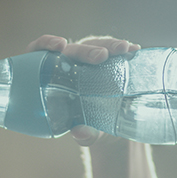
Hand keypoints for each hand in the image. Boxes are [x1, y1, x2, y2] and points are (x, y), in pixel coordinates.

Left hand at [24, 35, 141, 146]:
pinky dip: (124, 51)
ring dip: (110, 45)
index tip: (60, 45)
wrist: (108, 125)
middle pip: (74, 49)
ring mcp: (89, 59)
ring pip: (96, 45)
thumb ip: (83, 134)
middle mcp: (70, 62)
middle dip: (88, 50)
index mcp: (53, 75)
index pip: (41, 52)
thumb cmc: (87, 125)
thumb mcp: (86, 131)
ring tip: (125, 49)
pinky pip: (114, 51)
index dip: (47, 43)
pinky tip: (134, 51)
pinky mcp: (108, 59)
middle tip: (102, 56)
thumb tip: (79, 133)